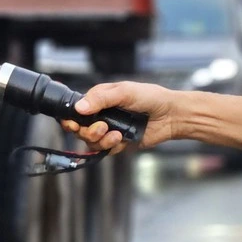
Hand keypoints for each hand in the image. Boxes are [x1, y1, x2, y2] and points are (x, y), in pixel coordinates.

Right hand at [60, 81, 177, 152]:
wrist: (170, 115)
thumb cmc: (150, 97)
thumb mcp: (124, 92)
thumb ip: (101, 98)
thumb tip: (79, 107)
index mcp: (99, 100)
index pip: (76, 111)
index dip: (71, 119)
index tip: (73, 123)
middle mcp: (102, 115)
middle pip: (80, 129)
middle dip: (87, 131)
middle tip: (102, 128)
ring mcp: (109, 130)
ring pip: (91, 142)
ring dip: (100, 140)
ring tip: (115, 134)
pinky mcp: (118, 143)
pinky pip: (105, 150)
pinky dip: (110, 146)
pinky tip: (121, 139)